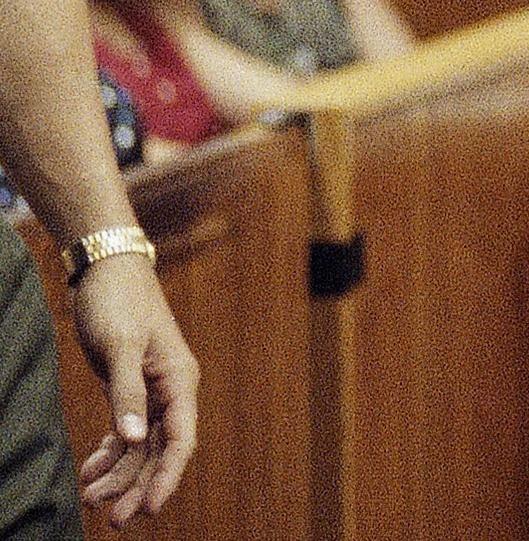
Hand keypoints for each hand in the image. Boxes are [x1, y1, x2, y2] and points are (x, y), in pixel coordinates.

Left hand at [68, 253, 197, 526]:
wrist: (107, 271)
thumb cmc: (118, 303)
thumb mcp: (119, 347)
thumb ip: (126, 393)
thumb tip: (130, 439)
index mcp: (180, 380)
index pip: (180, 440)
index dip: (167, 477)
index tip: (147, 509)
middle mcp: (172, 391)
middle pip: (159, 451)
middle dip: (137, 486)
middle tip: (110, 520)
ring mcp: (152, 391)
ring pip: (140, 447)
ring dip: (118, 475)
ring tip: (90, 499)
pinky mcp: (131, 389)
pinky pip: (125, 433)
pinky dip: (109, 455)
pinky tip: (89, 471)